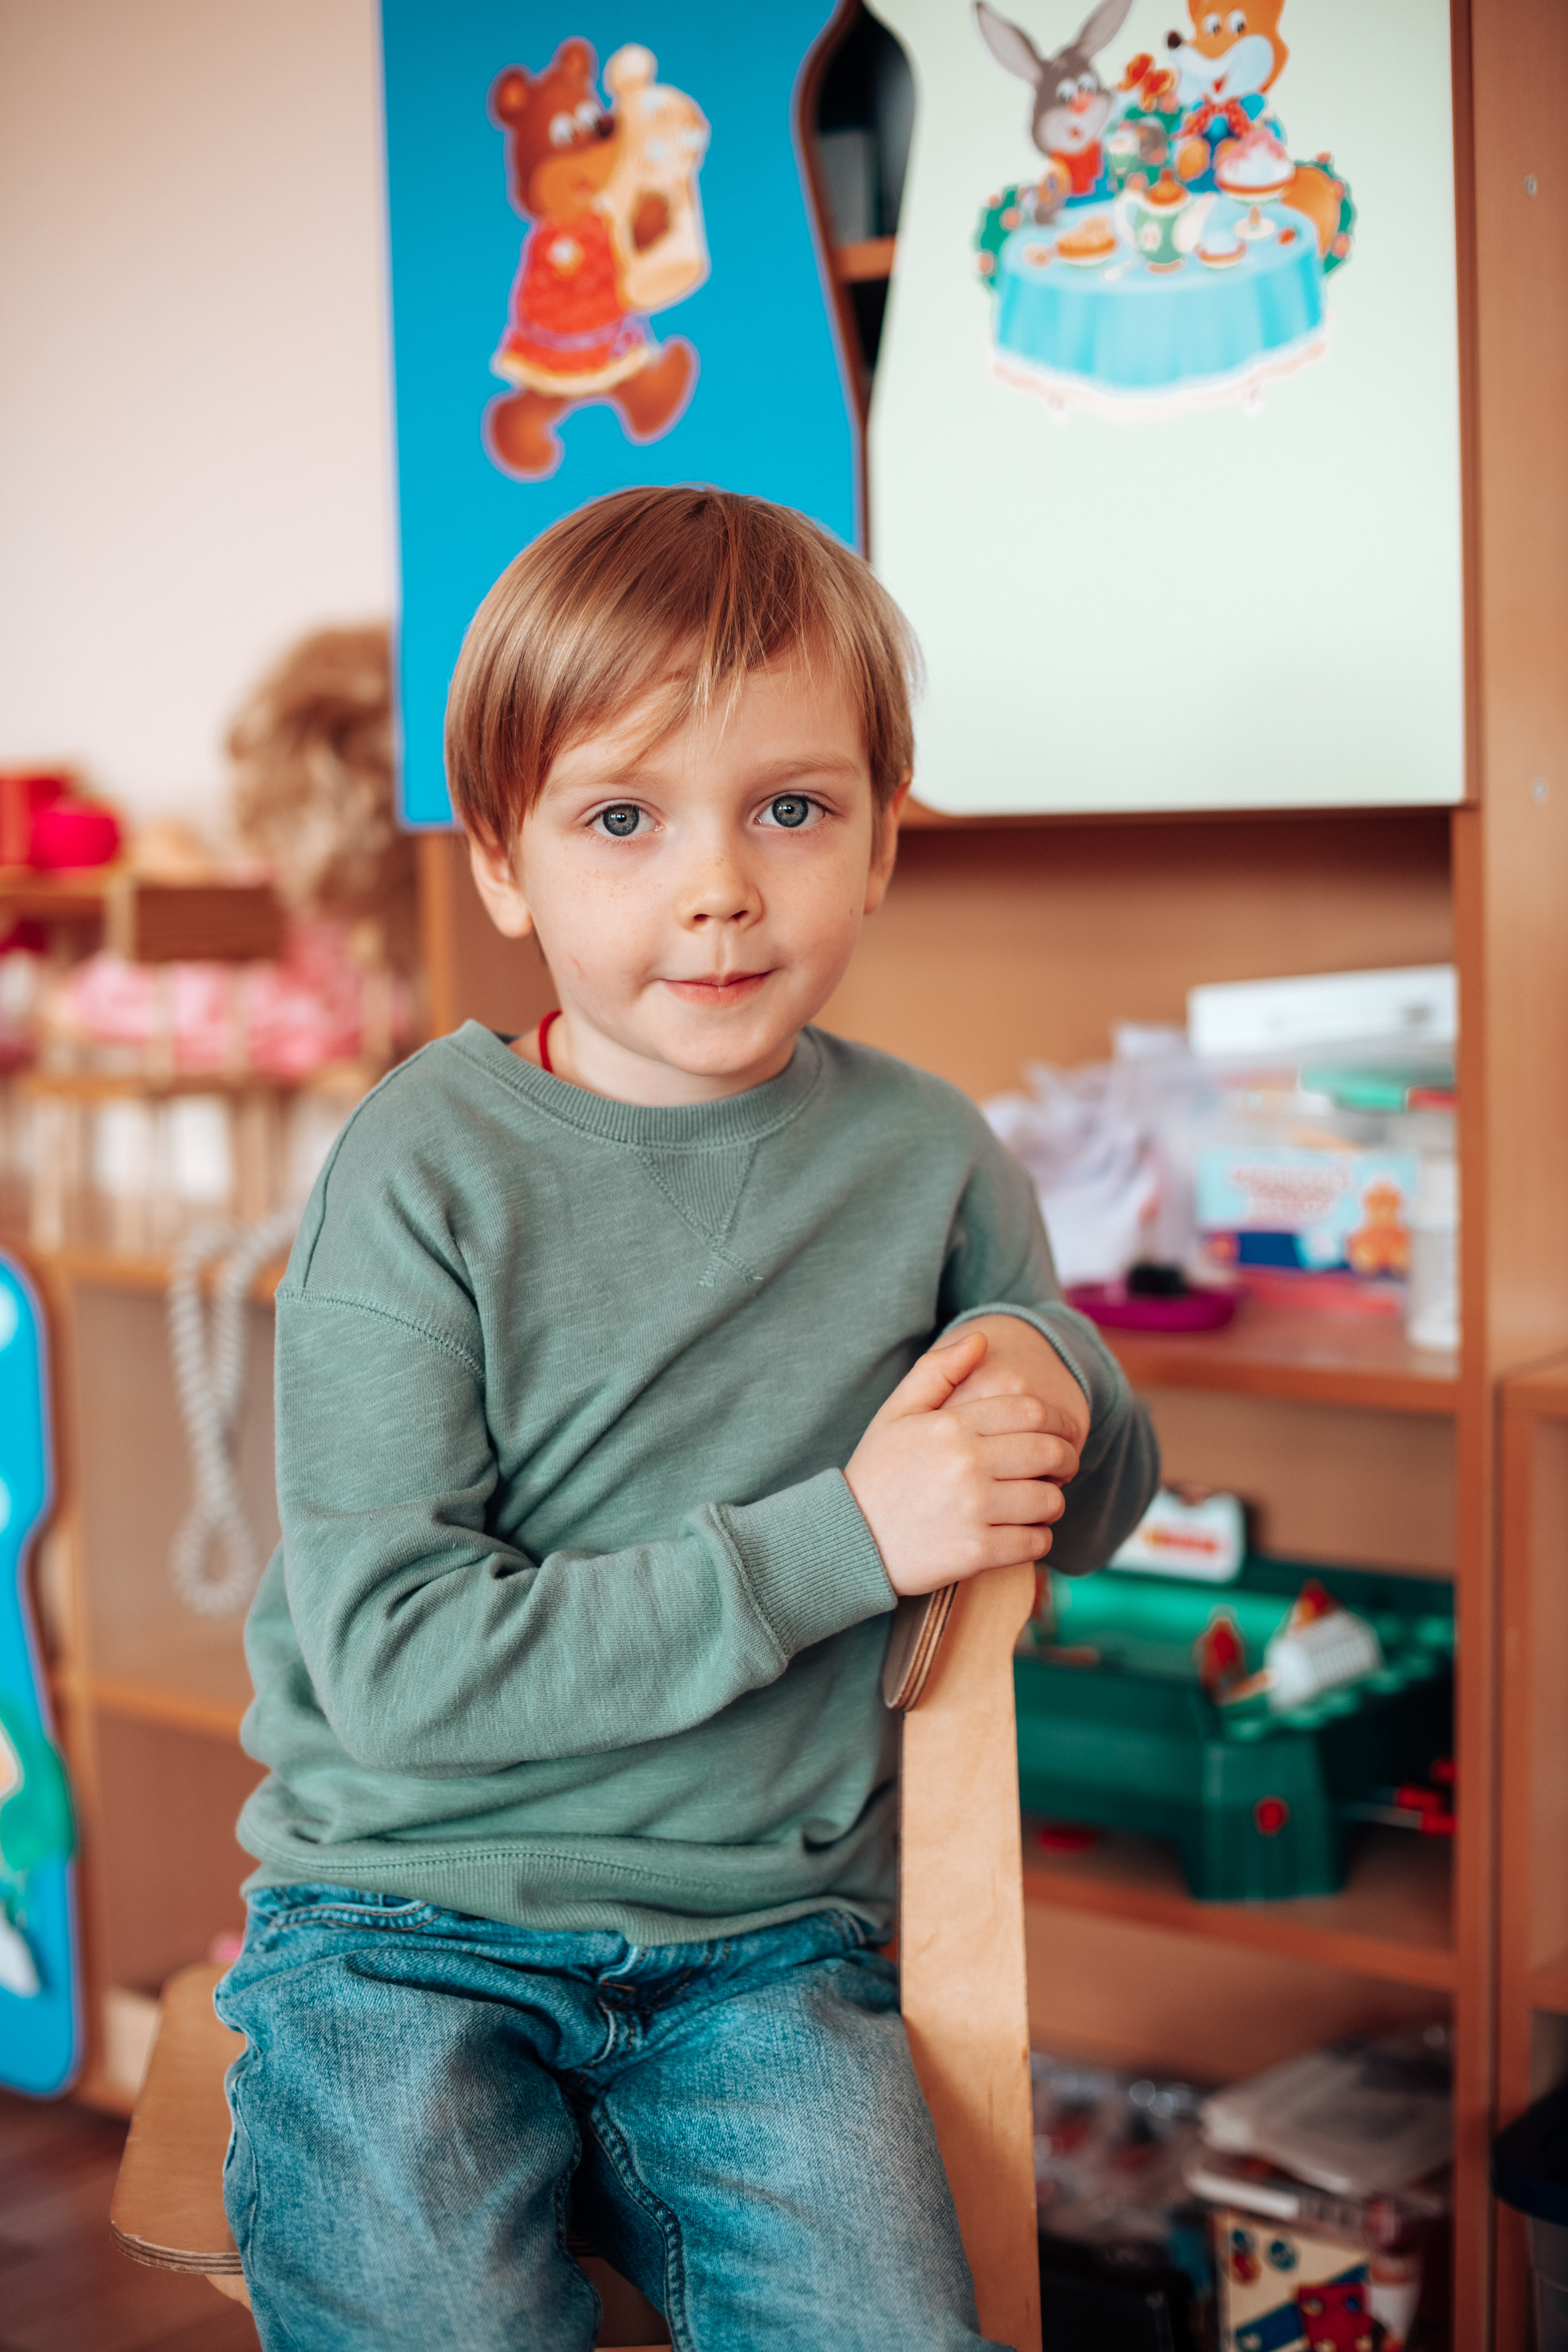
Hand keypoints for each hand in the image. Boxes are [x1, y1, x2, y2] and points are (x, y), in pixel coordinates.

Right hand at [844, 1328, 1078, 1596]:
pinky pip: (1035, 1543)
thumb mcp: (896, 1413)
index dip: (1059, 1422)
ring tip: (1039, 1503)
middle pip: (1049, 1453)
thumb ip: (938, 1370)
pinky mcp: (976, 1551)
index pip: (1031, 1412)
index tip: (1063, 1435)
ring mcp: (973, 1509)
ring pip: (1049, 1501)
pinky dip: (1038, 1539)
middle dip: (1067, 1460)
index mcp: (951, 1426)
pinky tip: (1023, 1533)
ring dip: (1052, 1502)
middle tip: (1063, 1468)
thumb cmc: (877, 1473)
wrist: (848, 1540)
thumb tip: (982, 1339)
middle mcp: (966, 1464)